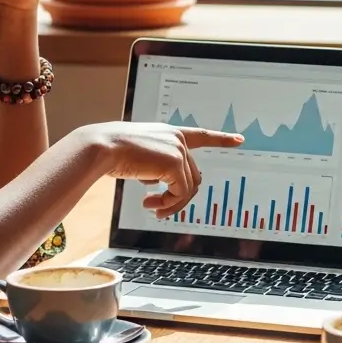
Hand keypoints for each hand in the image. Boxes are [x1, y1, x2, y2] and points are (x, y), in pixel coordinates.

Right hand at [81, 122, 243, 218]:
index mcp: (169, 133)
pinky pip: (180, 193)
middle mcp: (177, 139)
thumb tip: (164, 189)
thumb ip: (156, 168)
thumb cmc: (111, 153)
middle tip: (157, 209)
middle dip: (178, 197)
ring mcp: (179, 150)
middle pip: (193, 176)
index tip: (240, 139)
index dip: (221, 138)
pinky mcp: (175, 162)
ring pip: (188, 188)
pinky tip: (148, 204)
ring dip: (171, 204)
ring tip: (151, 208)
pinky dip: (167, 204)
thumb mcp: (138, 158)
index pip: (201, 135)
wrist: (101, 147)